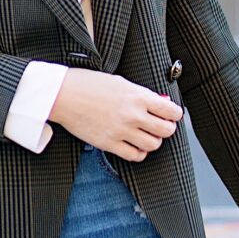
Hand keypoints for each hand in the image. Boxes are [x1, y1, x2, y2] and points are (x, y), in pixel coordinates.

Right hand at [48, 67, 181, 159]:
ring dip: (153, 141)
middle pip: (165, 130)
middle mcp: (132, 115)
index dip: (175, 114)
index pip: (170, 110)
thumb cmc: (88, 84)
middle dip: (167, 128)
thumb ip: (141, 93)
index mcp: (137, 96)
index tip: (172, 115)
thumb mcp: (119, 82)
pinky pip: (134, 155)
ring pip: (153, 145)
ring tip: (147, 135)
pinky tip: (135, 146)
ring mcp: (121, 131)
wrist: (63, 95)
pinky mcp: (109, 143)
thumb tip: (159, 101)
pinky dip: (139, 152)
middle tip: (162, 126)